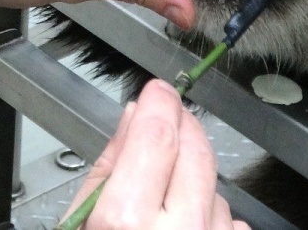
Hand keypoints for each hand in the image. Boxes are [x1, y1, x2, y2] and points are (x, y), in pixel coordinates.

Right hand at [63, 80, 250, 229]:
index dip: (159, 104)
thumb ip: (106, 170)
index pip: (156, 137)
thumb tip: (132, 120)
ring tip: (163, 196)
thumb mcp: (79, 224)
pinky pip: (229, 220)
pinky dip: (208, 213)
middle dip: (182, 127)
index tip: (158, 91)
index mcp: (126, 221)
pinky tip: (184, 224)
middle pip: (196, 152)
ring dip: (192, 178)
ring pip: (214, 186)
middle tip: (167, 119)